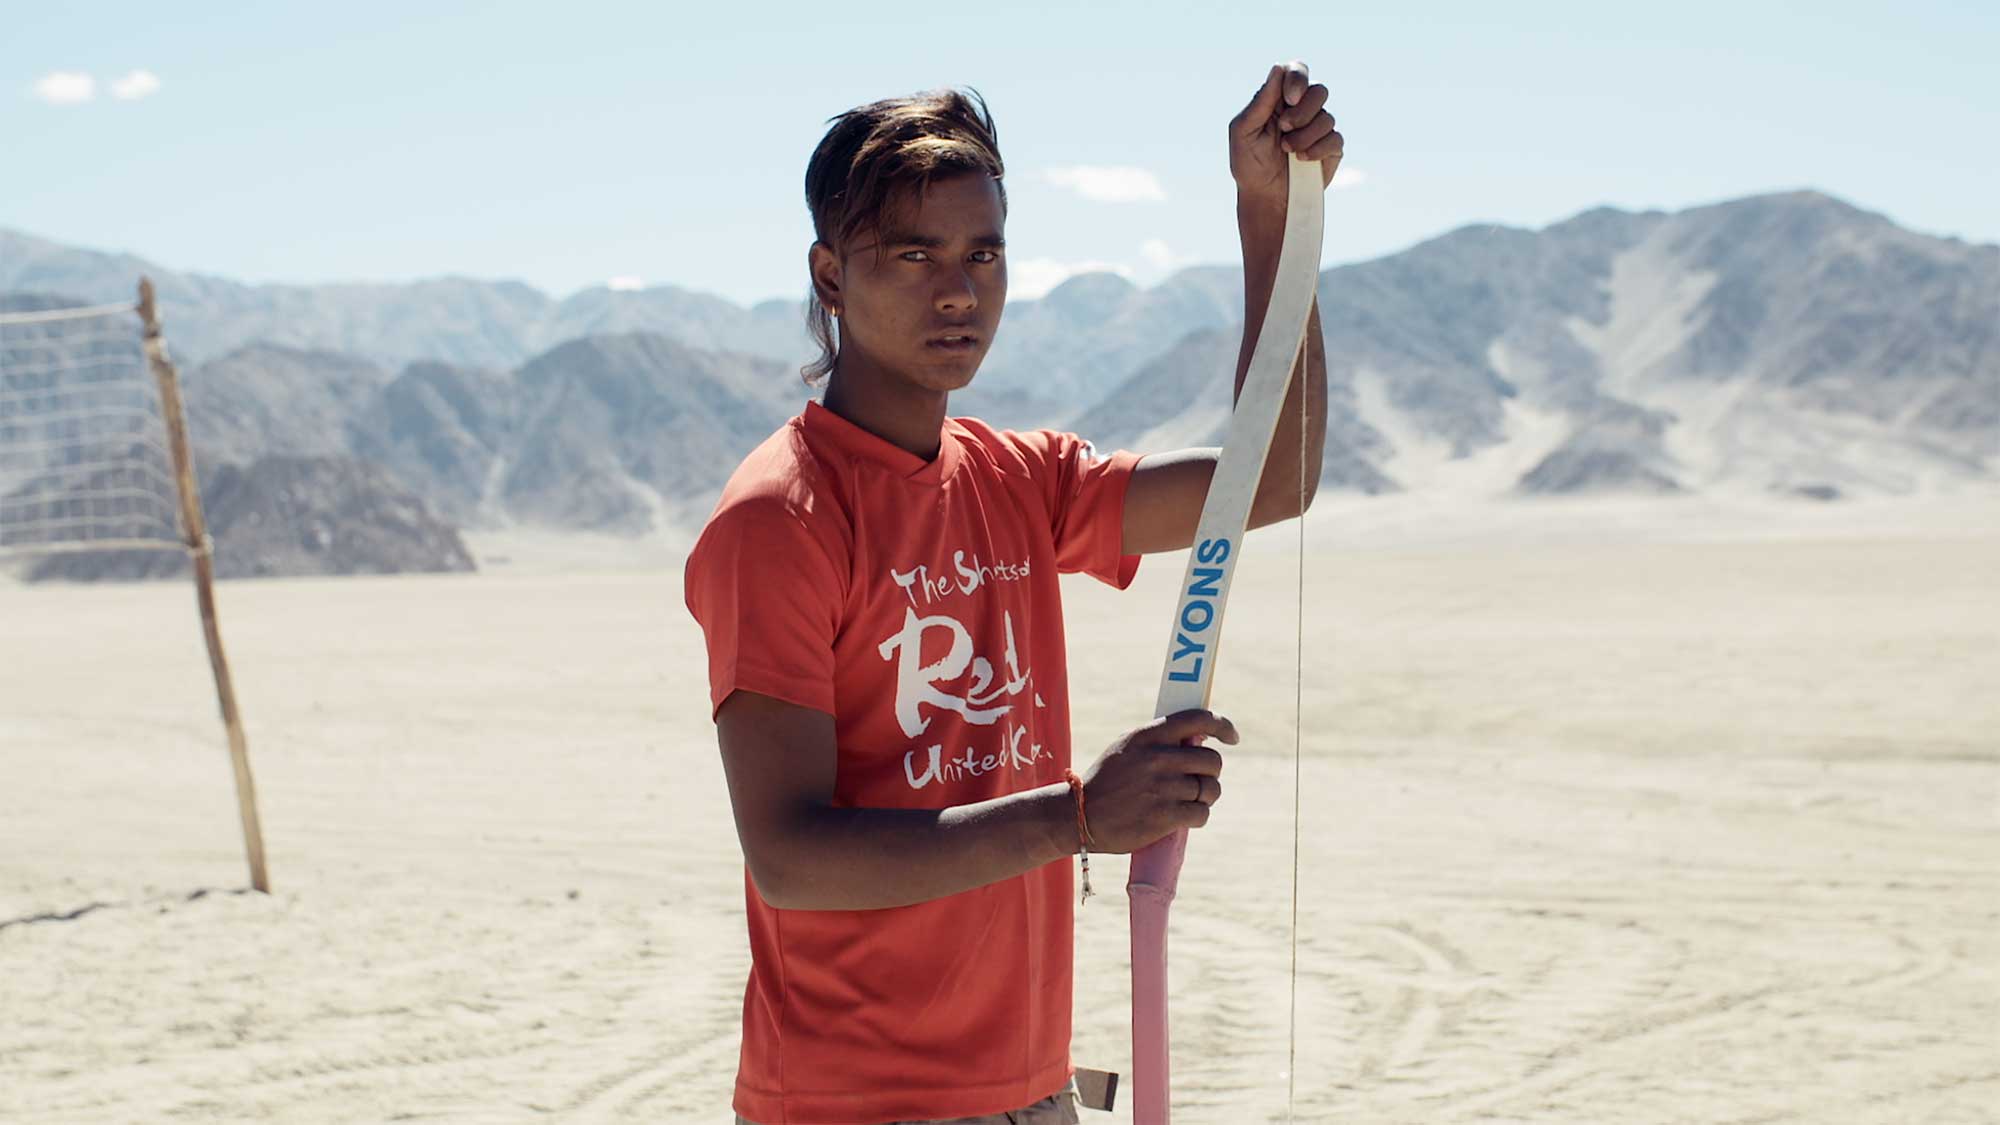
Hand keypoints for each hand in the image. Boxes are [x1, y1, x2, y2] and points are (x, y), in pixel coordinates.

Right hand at [1077, 709, 1237, 852]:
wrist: (1079, 815)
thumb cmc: (1106, 781)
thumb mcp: (1127, 748)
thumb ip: (1160, 741)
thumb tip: (1199, 738)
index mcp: (1148, 736)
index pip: (1198, 720)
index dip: (1223, 726)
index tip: (1231, 737)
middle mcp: (1157, 758)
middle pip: (1213, 761)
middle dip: (1211, 773)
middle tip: (1200, 781)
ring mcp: (1162, 788)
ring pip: (1210, 790)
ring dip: (1205, 798)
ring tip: (1189, 802)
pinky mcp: (1164, 816)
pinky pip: (1201, 814)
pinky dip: (1198, 817)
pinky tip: (1183, 818)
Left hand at [1229, 60, 1343, 204]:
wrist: (1265, 197)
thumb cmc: (1249, 164)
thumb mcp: (1244, 131)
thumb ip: (1261, 101)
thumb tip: (1278, 68)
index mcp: (1279, 100)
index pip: (1297, 71)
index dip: (1297, 79)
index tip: (1289, 98)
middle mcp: (1302, 110)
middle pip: (1319, 91)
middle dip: (1302, 111)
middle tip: (1284, 127)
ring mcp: (1319, 129)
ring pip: (1327, 117)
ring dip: (1305, 135)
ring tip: (1287, 151)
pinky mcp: (1331, 149)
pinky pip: (1335, 139)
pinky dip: (1317, 149)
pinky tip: (1302, 160)